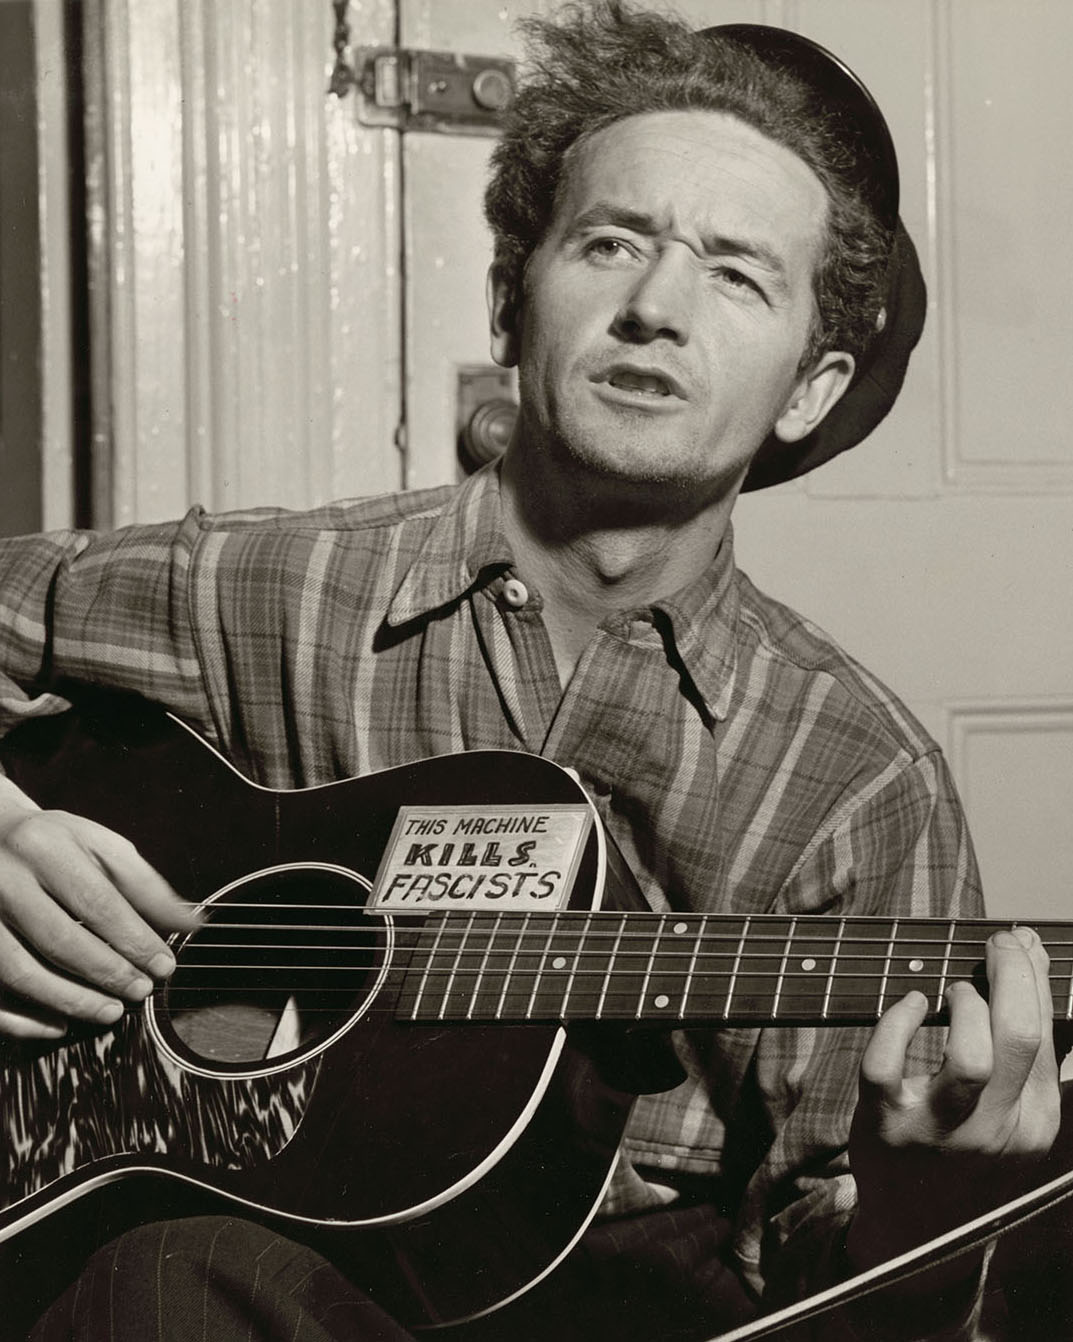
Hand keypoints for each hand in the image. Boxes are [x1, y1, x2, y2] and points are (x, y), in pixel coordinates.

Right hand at [0, 785, 199, 1038]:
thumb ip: (145, 886)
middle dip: (107, 972)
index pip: (97, 901)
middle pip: (59, 939)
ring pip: (18, 970)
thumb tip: (192, 923)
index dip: (134, 939)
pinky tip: (57, 1025)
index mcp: (45, 846)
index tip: (164, 965)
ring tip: (111, 1012)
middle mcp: (3, 879)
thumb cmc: (56, 846)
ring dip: (69, 999)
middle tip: (141, 992)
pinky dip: (20, 1018)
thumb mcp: (101, 848)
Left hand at [848, 926, 1060, 1273]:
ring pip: (969, 1056)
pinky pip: (886, 1065)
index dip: (1032, 977)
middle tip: (996, 943)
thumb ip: (1029, 1048)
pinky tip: (910, 1004)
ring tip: (955, 991)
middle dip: (1011, 973)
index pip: (1044, 1036)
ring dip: (965, 1006)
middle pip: (1017, 1037)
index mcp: (1032, 1123)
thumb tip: (1033, 964)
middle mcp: (994, 1128)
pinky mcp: (885, 1125)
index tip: (1018, 943)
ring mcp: (939, 1129)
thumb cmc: (968, 1154)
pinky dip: (896, 1022)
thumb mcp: (1016, 1113)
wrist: (915, 1232)